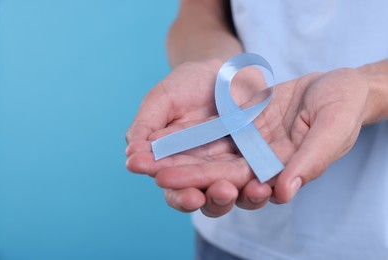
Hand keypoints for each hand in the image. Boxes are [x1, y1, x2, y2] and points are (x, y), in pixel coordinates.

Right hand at [126, 58, 272, 216]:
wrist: (220, 69)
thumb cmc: (184, 85)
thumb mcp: (161, 100)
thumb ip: (145, 126)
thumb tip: (130, 156)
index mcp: (176, 163)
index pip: (175, 187)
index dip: (180, 194)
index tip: (189, 195)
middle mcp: (203, 171)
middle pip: (207, 196)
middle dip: (214, 199)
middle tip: (222, 193)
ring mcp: (230, 166)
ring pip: (236, 191)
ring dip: (244, 197)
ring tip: (253, 191)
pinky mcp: (255, 157)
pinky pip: (261, 174)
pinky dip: (265, 181)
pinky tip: (270, 183)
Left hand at [151, 67, 370, 212]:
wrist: (335, 84)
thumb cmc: (343, 106)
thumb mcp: (332, 130)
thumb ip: (310, 162)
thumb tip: (283, 192)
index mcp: (282, 173)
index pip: (246, 188)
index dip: (219, 189)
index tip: (193, 191)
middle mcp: (259, 164)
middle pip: (220, 175)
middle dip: (190, 178)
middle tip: (160, 177)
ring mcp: (247, 144)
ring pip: (209, 156)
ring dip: (181, 160)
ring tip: (153, 164)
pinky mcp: (238, 125)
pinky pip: (210, 131)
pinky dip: (187, 136)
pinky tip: (163, 137)